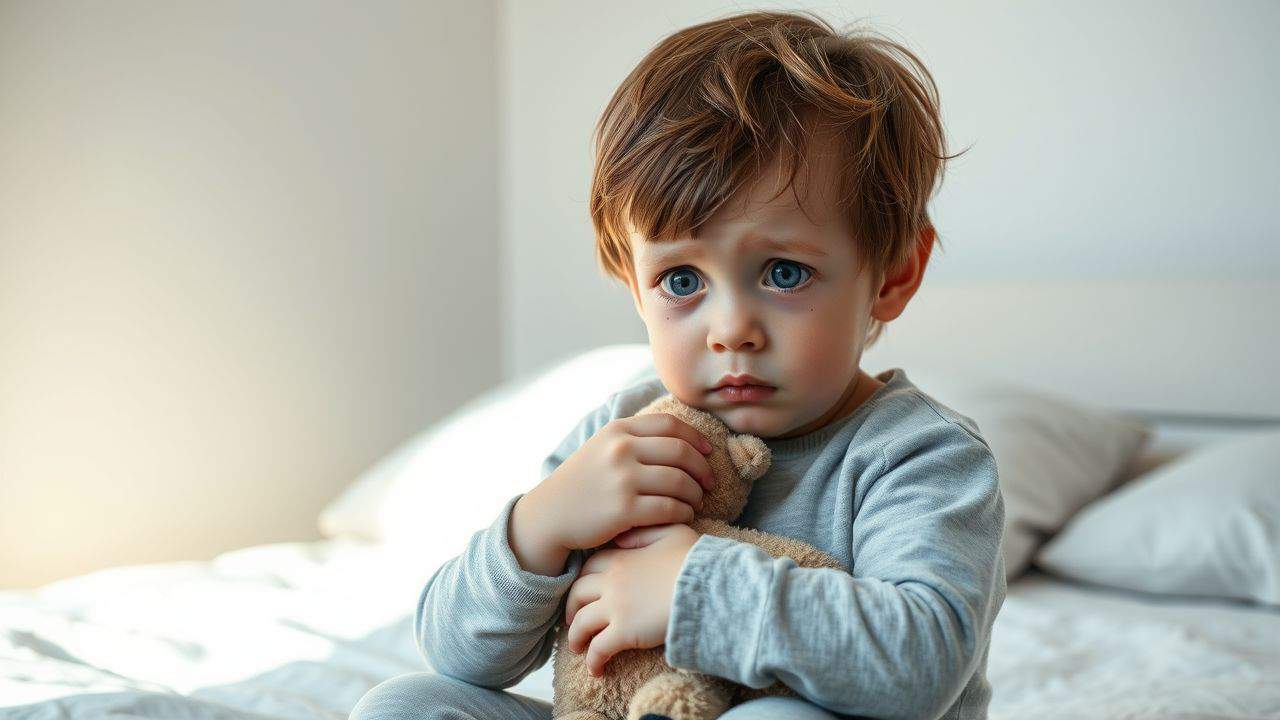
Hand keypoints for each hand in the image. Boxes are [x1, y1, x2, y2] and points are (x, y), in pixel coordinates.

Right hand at [510, 413, 715, 575]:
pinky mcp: (623, 510)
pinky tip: (684, 516)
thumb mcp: (602, 447)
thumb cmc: (582, 482)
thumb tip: (683, 437)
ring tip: (697, 501)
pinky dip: (683, 513)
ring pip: (679, 482)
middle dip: (703, 469)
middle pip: (681, 452)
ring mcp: (622, 480)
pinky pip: (669, 509)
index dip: (697, 439)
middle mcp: (620, 450)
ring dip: (696, 494)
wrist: (549, 515)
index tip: (708, 453)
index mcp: (618, 431)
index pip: (670, 425)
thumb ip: (635, 438)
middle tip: (710, 483)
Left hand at [562, 523, 700, 675]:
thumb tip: (621, 538)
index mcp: (622, 559)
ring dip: (575, 637)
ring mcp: (615, 608)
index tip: (584, 591)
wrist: (706, 587)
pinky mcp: (624, 633)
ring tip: (578, 648)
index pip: (590, 567)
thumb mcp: (671, 532)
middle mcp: (612, 583)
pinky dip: (592, 661)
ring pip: (581, 624)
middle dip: (571, 608)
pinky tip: (596, 671)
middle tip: (573, 620)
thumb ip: (644, 532)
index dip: (583, 579)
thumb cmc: (695, 560)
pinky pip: (598, 650)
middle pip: (577, 595)